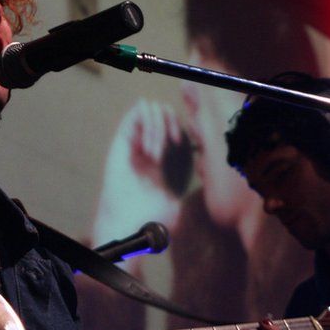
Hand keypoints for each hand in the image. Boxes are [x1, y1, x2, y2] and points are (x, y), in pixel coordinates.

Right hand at [93, 99, 184, 248]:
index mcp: (164, 153)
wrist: (130, 219)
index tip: (185, 147)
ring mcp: (136, 139)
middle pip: (165, 112)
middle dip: (173, 123)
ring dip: (159, 127)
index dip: (184, 128)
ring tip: (156, 155)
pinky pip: (137, 112)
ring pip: (152, 109)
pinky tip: (150, 149)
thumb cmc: (154, 213)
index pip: (176, 124)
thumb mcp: (180, 194)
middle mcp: (149, 143)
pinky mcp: (123, 138)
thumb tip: (206, 168)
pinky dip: (148, 124)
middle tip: (174, 143)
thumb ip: (188, 182)